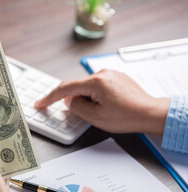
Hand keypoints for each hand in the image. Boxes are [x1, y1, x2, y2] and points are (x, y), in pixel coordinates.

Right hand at [35, 69, 169, 134]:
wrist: (151, 113)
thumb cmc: (127, 116)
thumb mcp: (95, 117)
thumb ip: (76, 107)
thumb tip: (69, 100)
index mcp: (95, 82)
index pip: (65, 88)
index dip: (50, 97)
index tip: (41, 103)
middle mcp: (102, 74)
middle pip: (77, 87)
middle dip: (75, 100)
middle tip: (82, 113)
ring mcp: (110, 74)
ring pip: (88, 87)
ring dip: (87, 98)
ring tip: (102, 112)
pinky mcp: (116, 77)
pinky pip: (98, 85)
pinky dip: (95, 95)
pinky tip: (106, 106)